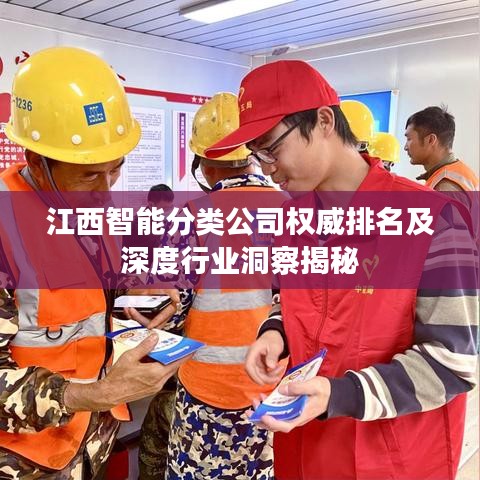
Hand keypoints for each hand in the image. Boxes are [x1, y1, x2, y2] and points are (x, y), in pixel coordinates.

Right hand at [64, 332, 186, 411]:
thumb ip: (145, 346)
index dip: (184, 354)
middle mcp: (158, 381)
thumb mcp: (130, 356)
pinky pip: (162, 376)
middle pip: (173, 366)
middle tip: (180, 346)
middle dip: (177, 356)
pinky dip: (162, 368)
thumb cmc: (118, 377)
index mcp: (155, 373)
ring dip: (169, 362)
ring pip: (168, 371)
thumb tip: (155, 337)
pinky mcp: (152, 389)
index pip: (175, 362)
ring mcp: (156, 387)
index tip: (192, 348)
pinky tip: (156, 360)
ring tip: (167, 351)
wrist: (109, 394)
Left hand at [125, 288, 180, 328]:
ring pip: (141, 323)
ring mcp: (149, 316)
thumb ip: (173, 292)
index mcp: (167, 311)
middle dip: (140, 318)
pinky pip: (135, 319)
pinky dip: (130, 315)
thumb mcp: (167, 287)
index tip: (150, 326)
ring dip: (133, 316)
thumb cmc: (160, 286)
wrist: (149, 284)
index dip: (157, 322)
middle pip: (150, 323)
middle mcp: (158, 316)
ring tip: (129, 308)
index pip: (162, 319)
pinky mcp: (141, 316)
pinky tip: (127, 308)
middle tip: (133, 310)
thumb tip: (177, 300)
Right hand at [245, 330, 284, 384]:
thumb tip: (271, 366)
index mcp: (253, 351)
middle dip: (266, 378)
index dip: (253, 376)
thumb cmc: (273, 339)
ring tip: (281, 368)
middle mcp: (253, 358)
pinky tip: (279, 368)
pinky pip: (264, 373)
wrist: (274, 336)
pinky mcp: (261, 365)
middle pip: (255, 373)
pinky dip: (272, 374)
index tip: (262, 382)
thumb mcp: (275, 346)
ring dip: (270, 376)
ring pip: (260, 375)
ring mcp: (256, 362)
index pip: (249, 366)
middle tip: (277, 378)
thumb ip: (272, 356)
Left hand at [252, 376, 330, 431]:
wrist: (333, 394)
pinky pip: (278, 412)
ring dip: (263, 412)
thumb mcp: (313, 385)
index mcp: (301, 416)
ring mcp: (293, 414)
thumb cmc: (324, 390)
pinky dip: (269, 407)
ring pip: (275, 418)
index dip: (272, 423)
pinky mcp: (291, 409)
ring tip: (256, 400)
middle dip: (261, 419)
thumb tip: (281, 390)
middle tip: (252, 409)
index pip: (285, 426)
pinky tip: (264, 398)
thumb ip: (298, 388)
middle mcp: (295, 418)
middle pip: (276, 425)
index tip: (263, 415)